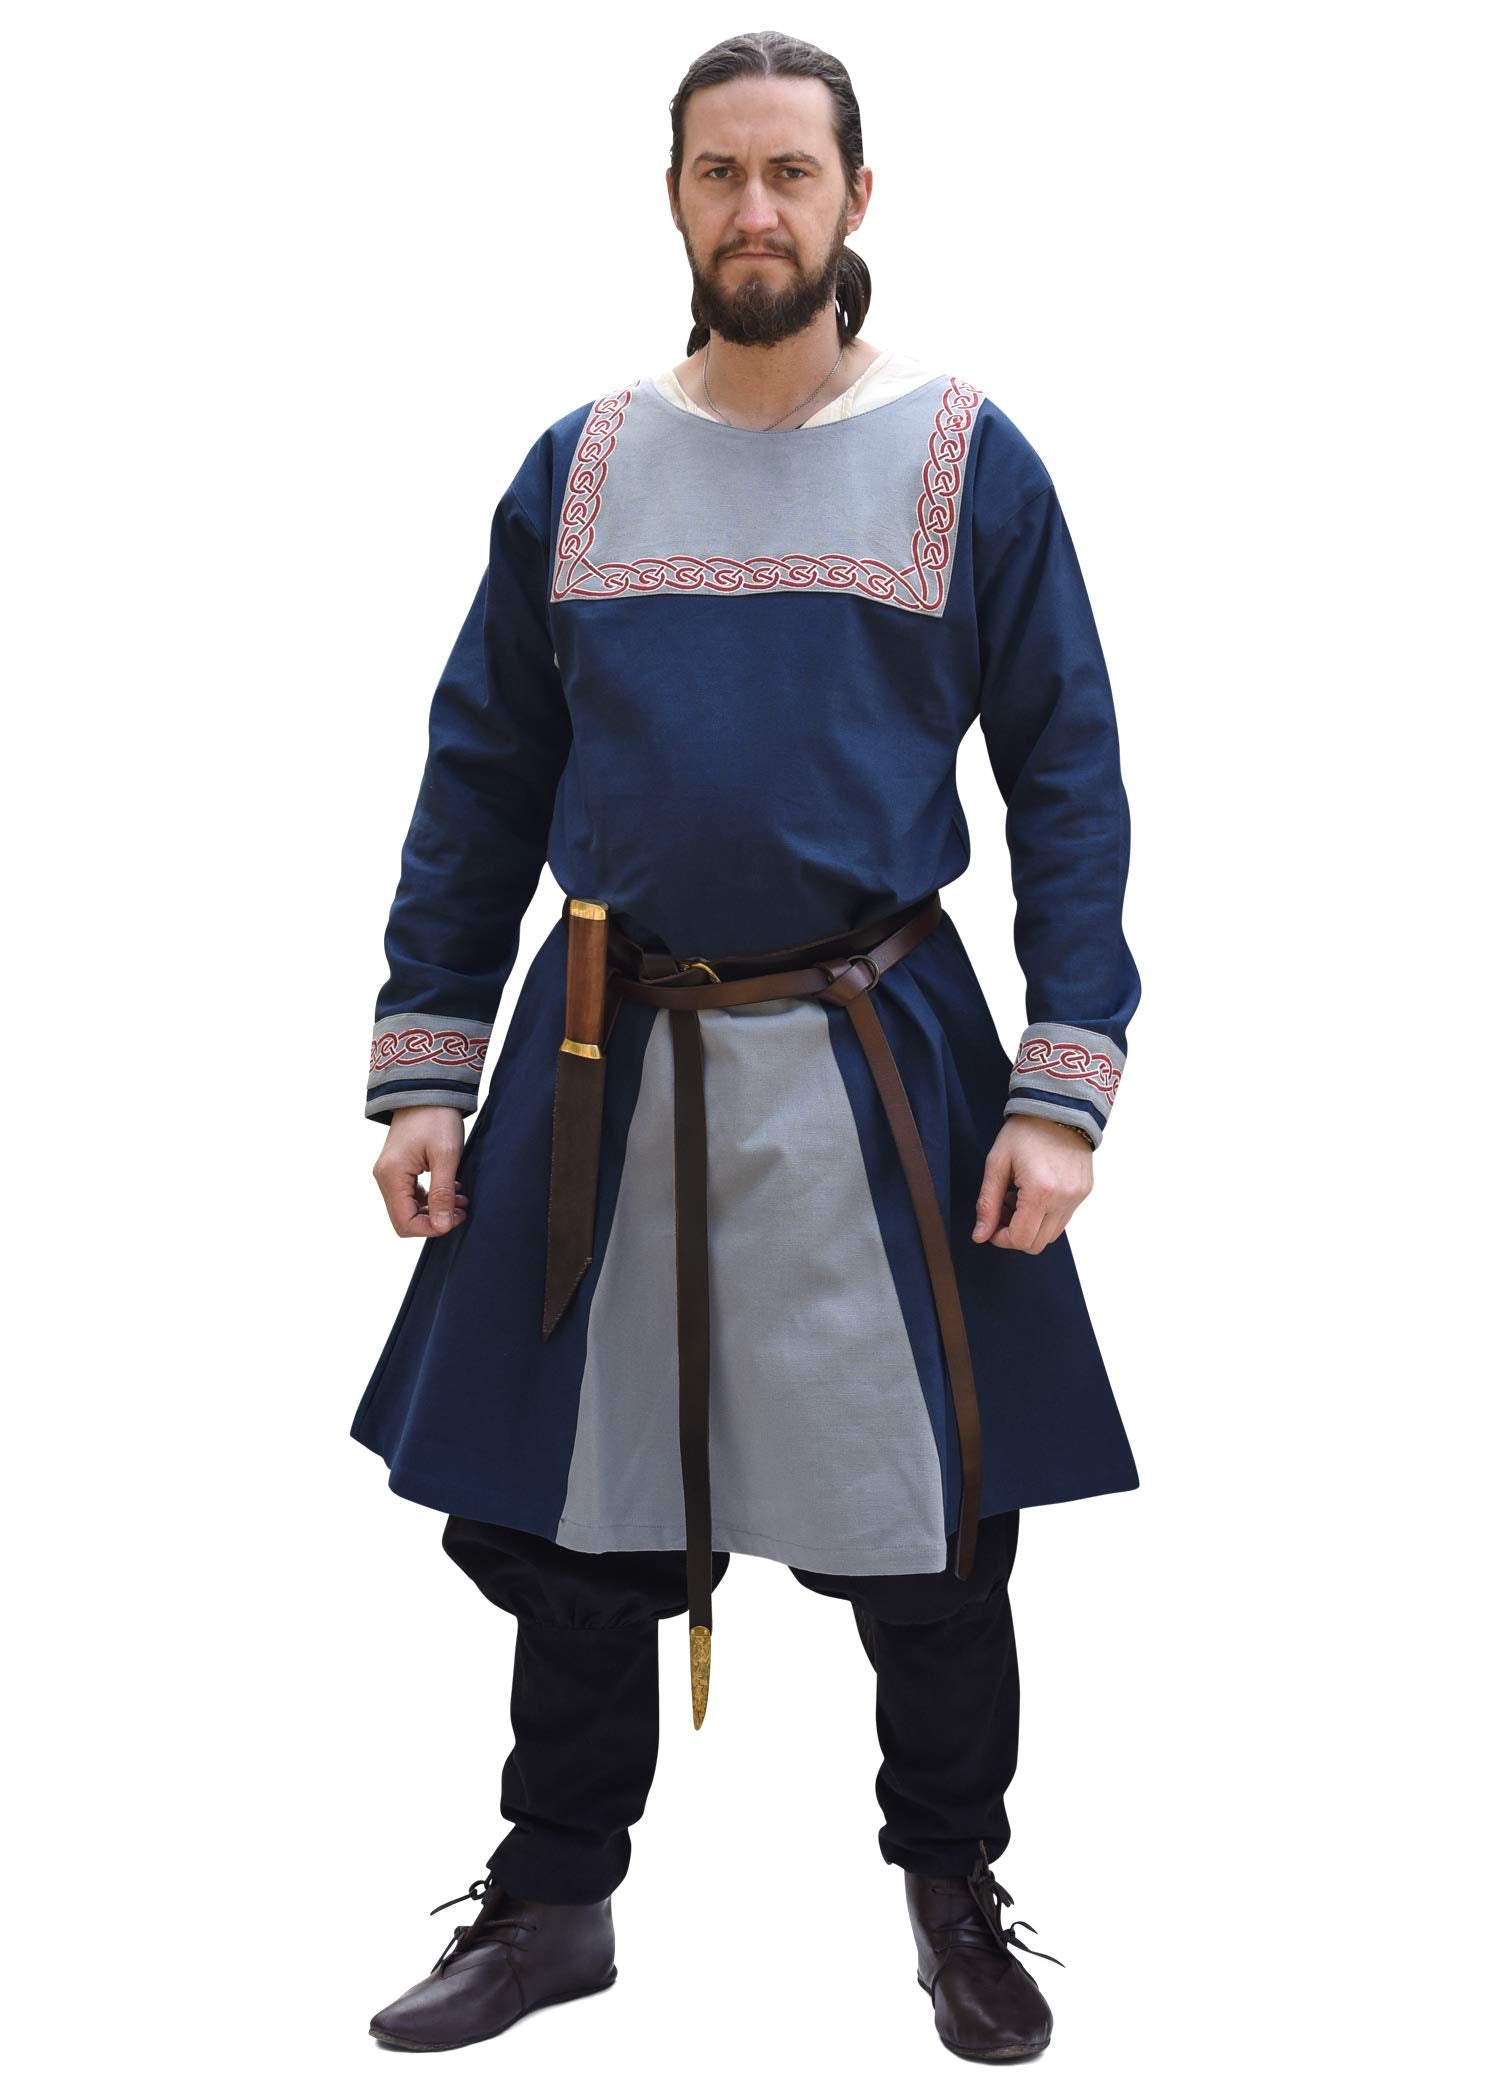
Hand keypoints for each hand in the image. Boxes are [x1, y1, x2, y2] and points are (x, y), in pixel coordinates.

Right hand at [372, 1105, 470, 1237]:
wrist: (428, 1089)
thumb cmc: (437, 1118)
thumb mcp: (446, 1156)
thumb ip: (443, 1193)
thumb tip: (442, 1226)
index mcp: (391, 1176)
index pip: (405, 1222)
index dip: (431, 1228)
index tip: (456, 1219)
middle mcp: (384, 1178)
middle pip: (405, 1219)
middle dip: (435, 1220)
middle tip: (461, 1211)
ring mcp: (389, 1174)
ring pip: (409, 1209)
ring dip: (435, 1210)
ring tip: (461, 1200)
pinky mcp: (398, 1169)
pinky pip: (411, 1196)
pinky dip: (431, 1198)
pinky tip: (452, 1190)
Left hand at [971, 1113, 1092, 1255]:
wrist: (1058, 1106)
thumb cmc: (1024, 1131)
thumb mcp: (997, 1164)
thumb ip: (987, 1203)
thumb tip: (980, 1236)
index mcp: (1040, 1191)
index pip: (1021, 1238)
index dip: (1001, 1238)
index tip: (991, 1224)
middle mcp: (1064, 1198)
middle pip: (1037, 1243)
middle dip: (1015, 1234)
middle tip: (1003, 1210)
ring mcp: (1078, 1196)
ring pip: (1051, 1234)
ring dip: (1031, 1226)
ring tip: (1018, 1199)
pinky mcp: (1084, 1191)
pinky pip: (1063, 1218)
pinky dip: (1046, 1215)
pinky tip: (1034, 1193)